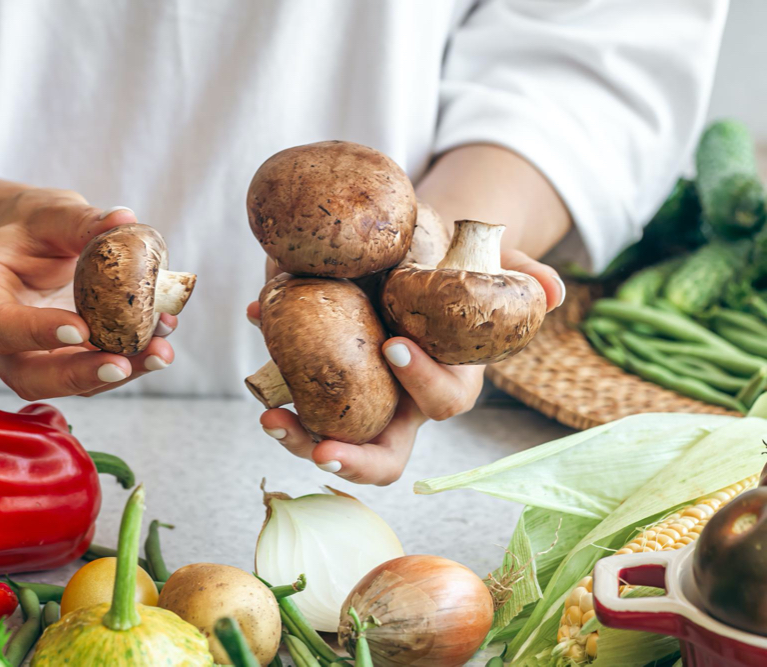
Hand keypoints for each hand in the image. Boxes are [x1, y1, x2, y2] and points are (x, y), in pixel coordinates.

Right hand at [0, 189, 176, 399]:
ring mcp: (30, 356)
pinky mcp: (64, 362)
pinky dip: (129, 362)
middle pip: (27, 376)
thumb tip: (124, 219)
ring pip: (66, 384)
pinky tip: (160, 341)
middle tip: (121, 364)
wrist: (27, 244)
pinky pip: (93, 373)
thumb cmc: (32, 226)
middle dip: (79, 375)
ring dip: (116, 374)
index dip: (36, 332)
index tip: (80, 329)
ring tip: (159, 352)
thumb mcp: (50, 212)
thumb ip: (80, 220)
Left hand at [247, 249, 564, 485]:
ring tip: (269, 416)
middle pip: (381, 453)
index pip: (442, 401)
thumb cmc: (454, 259)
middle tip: (322, 449)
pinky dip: (271, 366)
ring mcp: (355, 392)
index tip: (396, 346)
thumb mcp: (486, 259)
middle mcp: (397, 400)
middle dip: (352, 459)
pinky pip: (293, 386)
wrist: (411, 242)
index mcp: (444, 378)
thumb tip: (554, 290)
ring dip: (297, 436)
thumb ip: (520, 274)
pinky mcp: (317, 371)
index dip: (423, 382)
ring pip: (329, 436)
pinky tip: (258, 315)